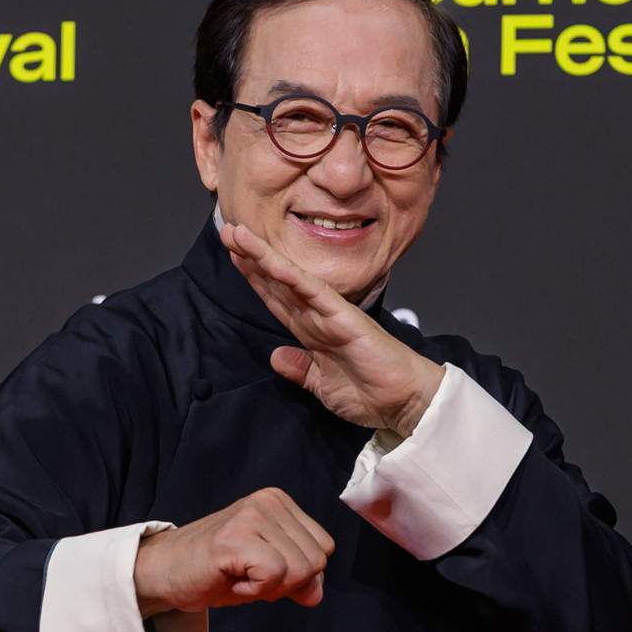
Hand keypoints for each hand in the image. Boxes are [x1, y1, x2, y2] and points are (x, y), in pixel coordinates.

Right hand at [134, 488, 333, 617]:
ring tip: (237, 574)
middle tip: (247, 574)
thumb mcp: (267, 574)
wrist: (162, 573)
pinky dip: (255, 590)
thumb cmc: (213, 571)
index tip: (260, 569)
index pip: (324, 548)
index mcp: (279, 501)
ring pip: (299, 570)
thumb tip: (317, 593)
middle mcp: (268, 501)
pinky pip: (275, 576)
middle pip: (316, 560)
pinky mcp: (235, 537)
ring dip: (268, 587)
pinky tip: (229, 578)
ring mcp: (251, 516)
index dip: (297, 573)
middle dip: (286, 582)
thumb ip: (298, 578)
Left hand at [220, 223, 443, 437]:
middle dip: (251, 258)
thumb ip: (300, 369)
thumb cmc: (371, 394)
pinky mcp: (344, 317)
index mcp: (312, 332)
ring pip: (290, 279)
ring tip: (237, 234)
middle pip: (278, 282)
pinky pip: (312, 292)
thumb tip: (276, 357)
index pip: (278, 299)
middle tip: (227, 229)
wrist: (404, 402)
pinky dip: (290, 276)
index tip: (234, 257)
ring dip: (263, 257)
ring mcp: (330, 314)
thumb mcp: (321, 385)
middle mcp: (318, 318)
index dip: (255, 278)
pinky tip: (269, 262)